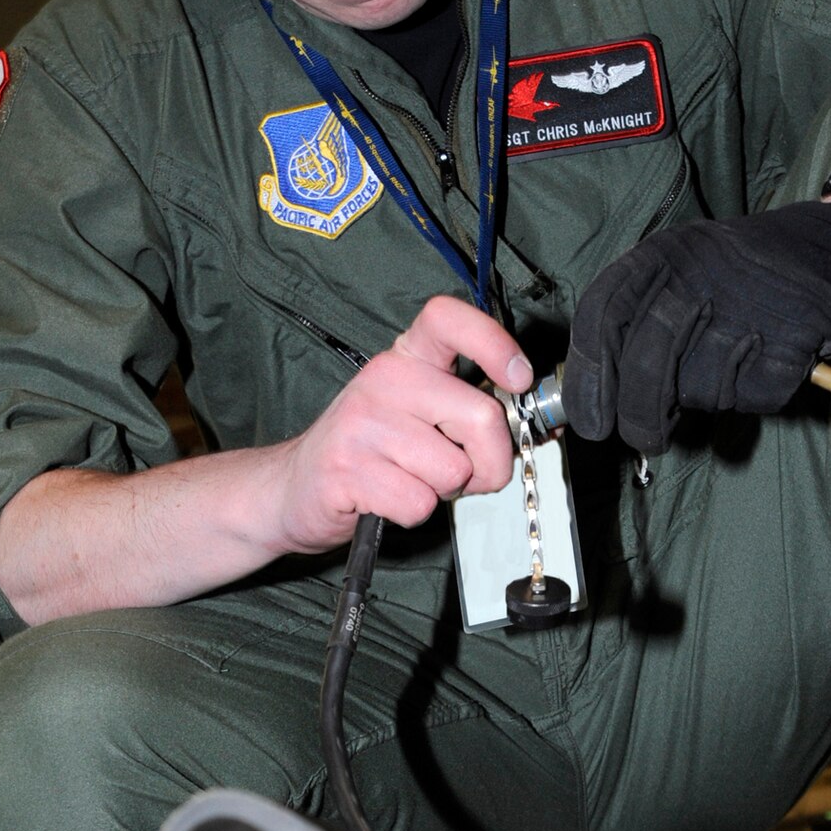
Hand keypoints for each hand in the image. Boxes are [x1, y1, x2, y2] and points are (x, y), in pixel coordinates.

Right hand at [275, 295, 530, 546]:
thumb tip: (537, 421)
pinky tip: (387, 498)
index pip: (448, 318)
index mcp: (406, 358)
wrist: (293, 488)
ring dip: (443, 490)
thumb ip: (469, 410)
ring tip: (410, 480)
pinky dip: (414, 512)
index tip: (518, 377)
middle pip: (481, 416)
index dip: (494, 343)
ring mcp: (362, 422)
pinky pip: (420, 502)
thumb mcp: (420, 414)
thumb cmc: (371, 453)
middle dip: (489, 462)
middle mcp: (385, 379)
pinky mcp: (347, 468)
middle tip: (462, 472)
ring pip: (454, 469)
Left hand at [563, 202, 830, 453]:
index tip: (589, 421)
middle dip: (638, 415)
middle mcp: (696, 274)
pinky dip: (755, 395)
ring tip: (731, 364)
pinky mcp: (790, 337)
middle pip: (643, 364)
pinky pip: (752, 395)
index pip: (601, 316)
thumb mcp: (684, 272)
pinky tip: (765, 363)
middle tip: (644, 439)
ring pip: (698, 389)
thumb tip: (599, 394)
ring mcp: (745, 305)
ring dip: (709, 396)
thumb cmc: (748, 275)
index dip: (588, 378)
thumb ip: (640, 323)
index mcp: (662, 254)